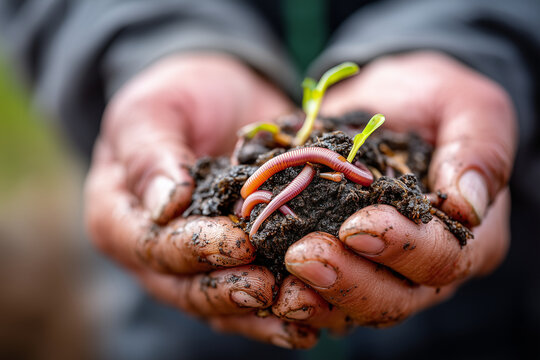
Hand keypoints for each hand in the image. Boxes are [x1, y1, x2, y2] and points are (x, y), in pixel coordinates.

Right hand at [85, 53, 316, 347]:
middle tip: (272, 289)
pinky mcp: (235, 262)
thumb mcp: (152, 110)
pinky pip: (252, 294)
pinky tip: (316, 309)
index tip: (239, 243)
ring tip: (303, 310)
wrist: (222, 97)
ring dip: (261, 312)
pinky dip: (280, 306)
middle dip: (231, 291)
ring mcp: (196, 262)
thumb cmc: (178, 97)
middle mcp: (153, 251)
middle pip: (185, 288)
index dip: (195, 248)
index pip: (152, 246)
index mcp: (119, 216)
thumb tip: (165, 206)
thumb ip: (150, 155)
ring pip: (221, 304)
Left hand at [270, 52, 514, 329]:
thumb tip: (468, 206)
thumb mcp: (465, 106)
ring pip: (350, 305)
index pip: (442, 258)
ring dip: (314, 292)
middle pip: (393, 298)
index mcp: (467, 237)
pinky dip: (290, 287)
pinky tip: (265, 275)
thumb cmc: (431, 100)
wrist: (382, 104)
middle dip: (348, 280)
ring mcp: (377, 271)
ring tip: (280, 267)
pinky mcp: (339, 264)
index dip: (402, 248)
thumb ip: (478, 149)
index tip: (357, 226)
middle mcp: (422, 267)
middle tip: (303, 255)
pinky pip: (315, 292)